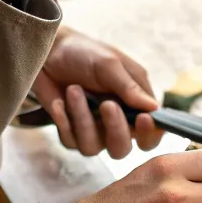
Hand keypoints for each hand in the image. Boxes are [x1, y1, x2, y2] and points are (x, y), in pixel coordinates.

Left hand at [33, 26, 162, 157]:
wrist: (47, 52)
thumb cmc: (84, 53)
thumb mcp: (109, 64)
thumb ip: (130, 88)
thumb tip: (154, 108)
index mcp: (135, 103)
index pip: (151, 132)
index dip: (150, 133)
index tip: (143, 119)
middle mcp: (116, 121)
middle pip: (122, 149)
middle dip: (115, 130)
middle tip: (107, 104)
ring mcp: (92, 128)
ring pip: (93, 148)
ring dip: (83, 120)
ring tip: (74, 91)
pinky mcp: (70, 131)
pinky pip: (70, 141)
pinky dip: (64, 120)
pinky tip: (60, 102)